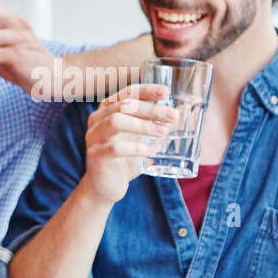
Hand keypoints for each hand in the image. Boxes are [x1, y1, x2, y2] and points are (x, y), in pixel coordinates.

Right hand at [81, 83, 176, 203]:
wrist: (105, 187)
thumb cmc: (125, 158)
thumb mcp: (141, 137)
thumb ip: (156, 124)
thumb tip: (183, 112)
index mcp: (107, 109)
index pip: (127, 92)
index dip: (146, 90)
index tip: (165, 91)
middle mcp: (97, 119)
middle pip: (124, 105)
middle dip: (151, 109)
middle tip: (172, 116)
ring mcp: (94, 137)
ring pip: (116, 121)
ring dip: (143, 125)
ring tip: (163, 132)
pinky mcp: (96, 156)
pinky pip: (116, 148)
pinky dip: (137, 148)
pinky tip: (152, 150)